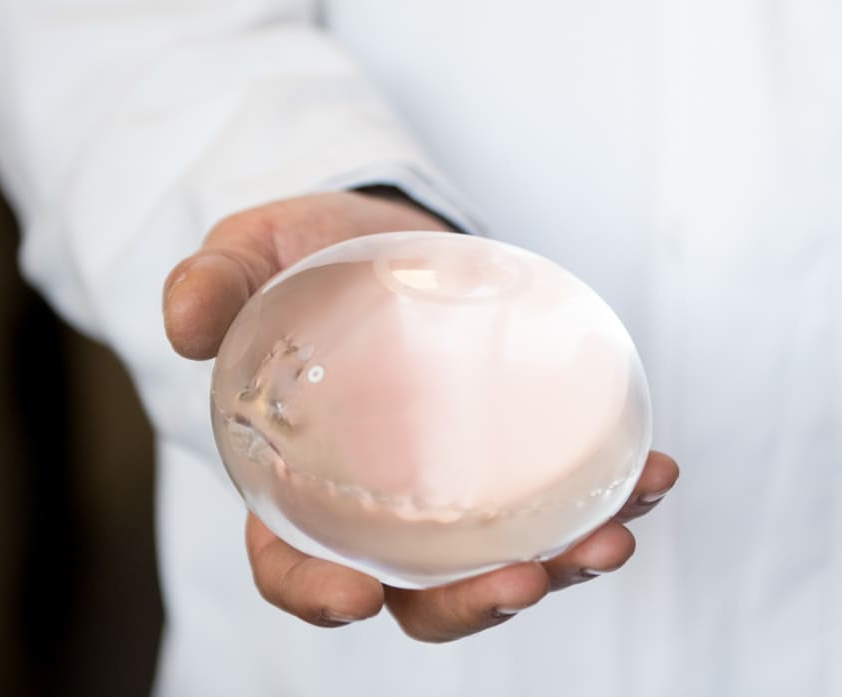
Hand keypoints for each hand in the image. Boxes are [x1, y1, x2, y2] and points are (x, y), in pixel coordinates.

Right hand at [163, 190, 678, 640]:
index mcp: (297, 486)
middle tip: (525, 581)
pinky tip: (654, 475)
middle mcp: (383, 507)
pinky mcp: (516, 448)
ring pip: (506, 556)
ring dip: (565, 562)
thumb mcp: (246, 259)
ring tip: (613, 539)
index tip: (354, 599)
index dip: (317, 594)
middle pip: (420, 593)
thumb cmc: (300, 263)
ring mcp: (456, 487)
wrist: (381, 237)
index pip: (293, 565)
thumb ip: (213, 286)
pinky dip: (615, 492)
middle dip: (474, 604)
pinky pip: (568, 488)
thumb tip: (187, 323)